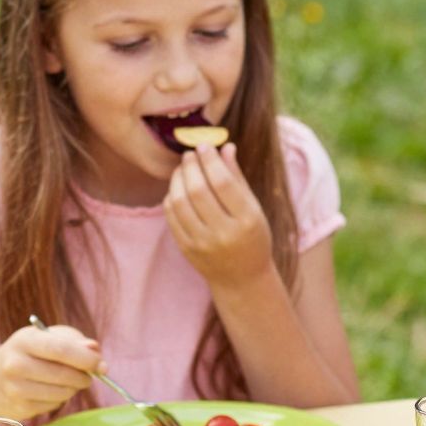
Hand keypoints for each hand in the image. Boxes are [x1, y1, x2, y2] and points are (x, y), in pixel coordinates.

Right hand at [0, 324, 100, 420]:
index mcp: (24, 340)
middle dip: (84, 376)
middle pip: (65, 375)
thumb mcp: (45, 337)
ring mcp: (16, 388)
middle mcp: (16, 364)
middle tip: (88, 375)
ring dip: (74, 389)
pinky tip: (51, 391)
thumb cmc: (27, 353)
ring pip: (63, 393)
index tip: (101, 365)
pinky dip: (60, 399)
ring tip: (68, 381)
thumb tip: (95, 351)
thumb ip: (74, 340)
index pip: (61, 349)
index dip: (86, 359)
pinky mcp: (20, 408)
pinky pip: (55, 406)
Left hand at [163, 144, 274, 284]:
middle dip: (191, 166)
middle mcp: (224, 233)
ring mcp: (203, 244)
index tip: (204, 146)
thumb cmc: (252, 237)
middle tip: (190, 154)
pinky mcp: (187, 249)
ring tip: (183, 169)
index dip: (210, 160)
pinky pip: (172, 216)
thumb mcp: (253, 208)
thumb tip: (224, 146)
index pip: (223, 182)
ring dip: (178, 179)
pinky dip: (172, 197)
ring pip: (180, 202)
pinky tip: (179, 189)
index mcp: (247, 220)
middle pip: (198, 190)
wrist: (242, 279)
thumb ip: (238, 178)